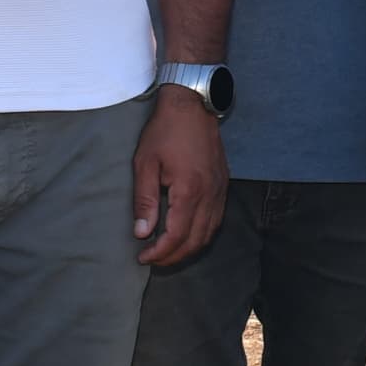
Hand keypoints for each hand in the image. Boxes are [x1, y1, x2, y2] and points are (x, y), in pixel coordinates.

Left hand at [131, 85, 227, 267]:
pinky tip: (188, 234)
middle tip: (153, 260)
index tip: (143, 257)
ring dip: (189, 248)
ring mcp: (220, 191)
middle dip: (174, 257)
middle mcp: (210, 195)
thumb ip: (144, 200)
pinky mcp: (223, 185)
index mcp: (189, 191)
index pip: (176, 236)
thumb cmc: (165, 131)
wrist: (192, 105)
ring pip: (209, 233)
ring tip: (168, 252)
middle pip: (195, 241)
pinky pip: (216, 220)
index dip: (159, 252)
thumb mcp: (145, 164)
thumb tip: (141, 232)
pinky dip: (202, 234)